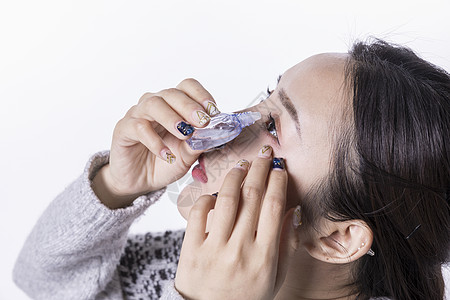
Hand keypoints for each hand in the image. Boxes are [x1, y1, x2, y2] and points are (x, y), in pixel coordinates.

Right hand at [93, 78, 220, 207]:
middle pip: (171, 93)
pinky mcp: (123, 129)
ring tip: (185, 134)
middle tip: (202, 121)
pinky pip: (138, 127)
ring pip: (153, 104)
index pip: (187, 87)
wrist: (139, 181)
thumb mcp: (187, 156)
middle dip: (189, 106)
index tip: (213, 112)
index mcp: (174, 105)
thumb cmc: (165, 163)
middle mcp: (155, 104)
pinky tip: (166, 154)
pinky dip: (154, 141)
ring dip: (172, 118)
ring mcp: (137, 114)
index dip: (201, 95)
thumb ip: (199, 144)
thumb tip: (216, 135)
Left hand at [175, 146, 298, 299]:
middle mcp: (240, 249)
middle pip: (252, 196)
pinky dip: (207, 198)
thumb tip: (293, 212)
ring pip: (227, 199)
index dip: (277, 182)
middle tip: (264, 154)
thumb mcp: (275, 278)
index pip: (273, 206)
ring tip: (242, 166)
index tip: (279, 169)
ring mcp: (214, 248)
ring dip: (236, 176)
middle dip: (260, 169)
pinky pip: (199, 214)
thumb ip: (287, 245)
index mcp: (264, 256)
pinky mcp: (191, 249)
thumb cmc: (247, 297)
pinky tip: (215, 193)